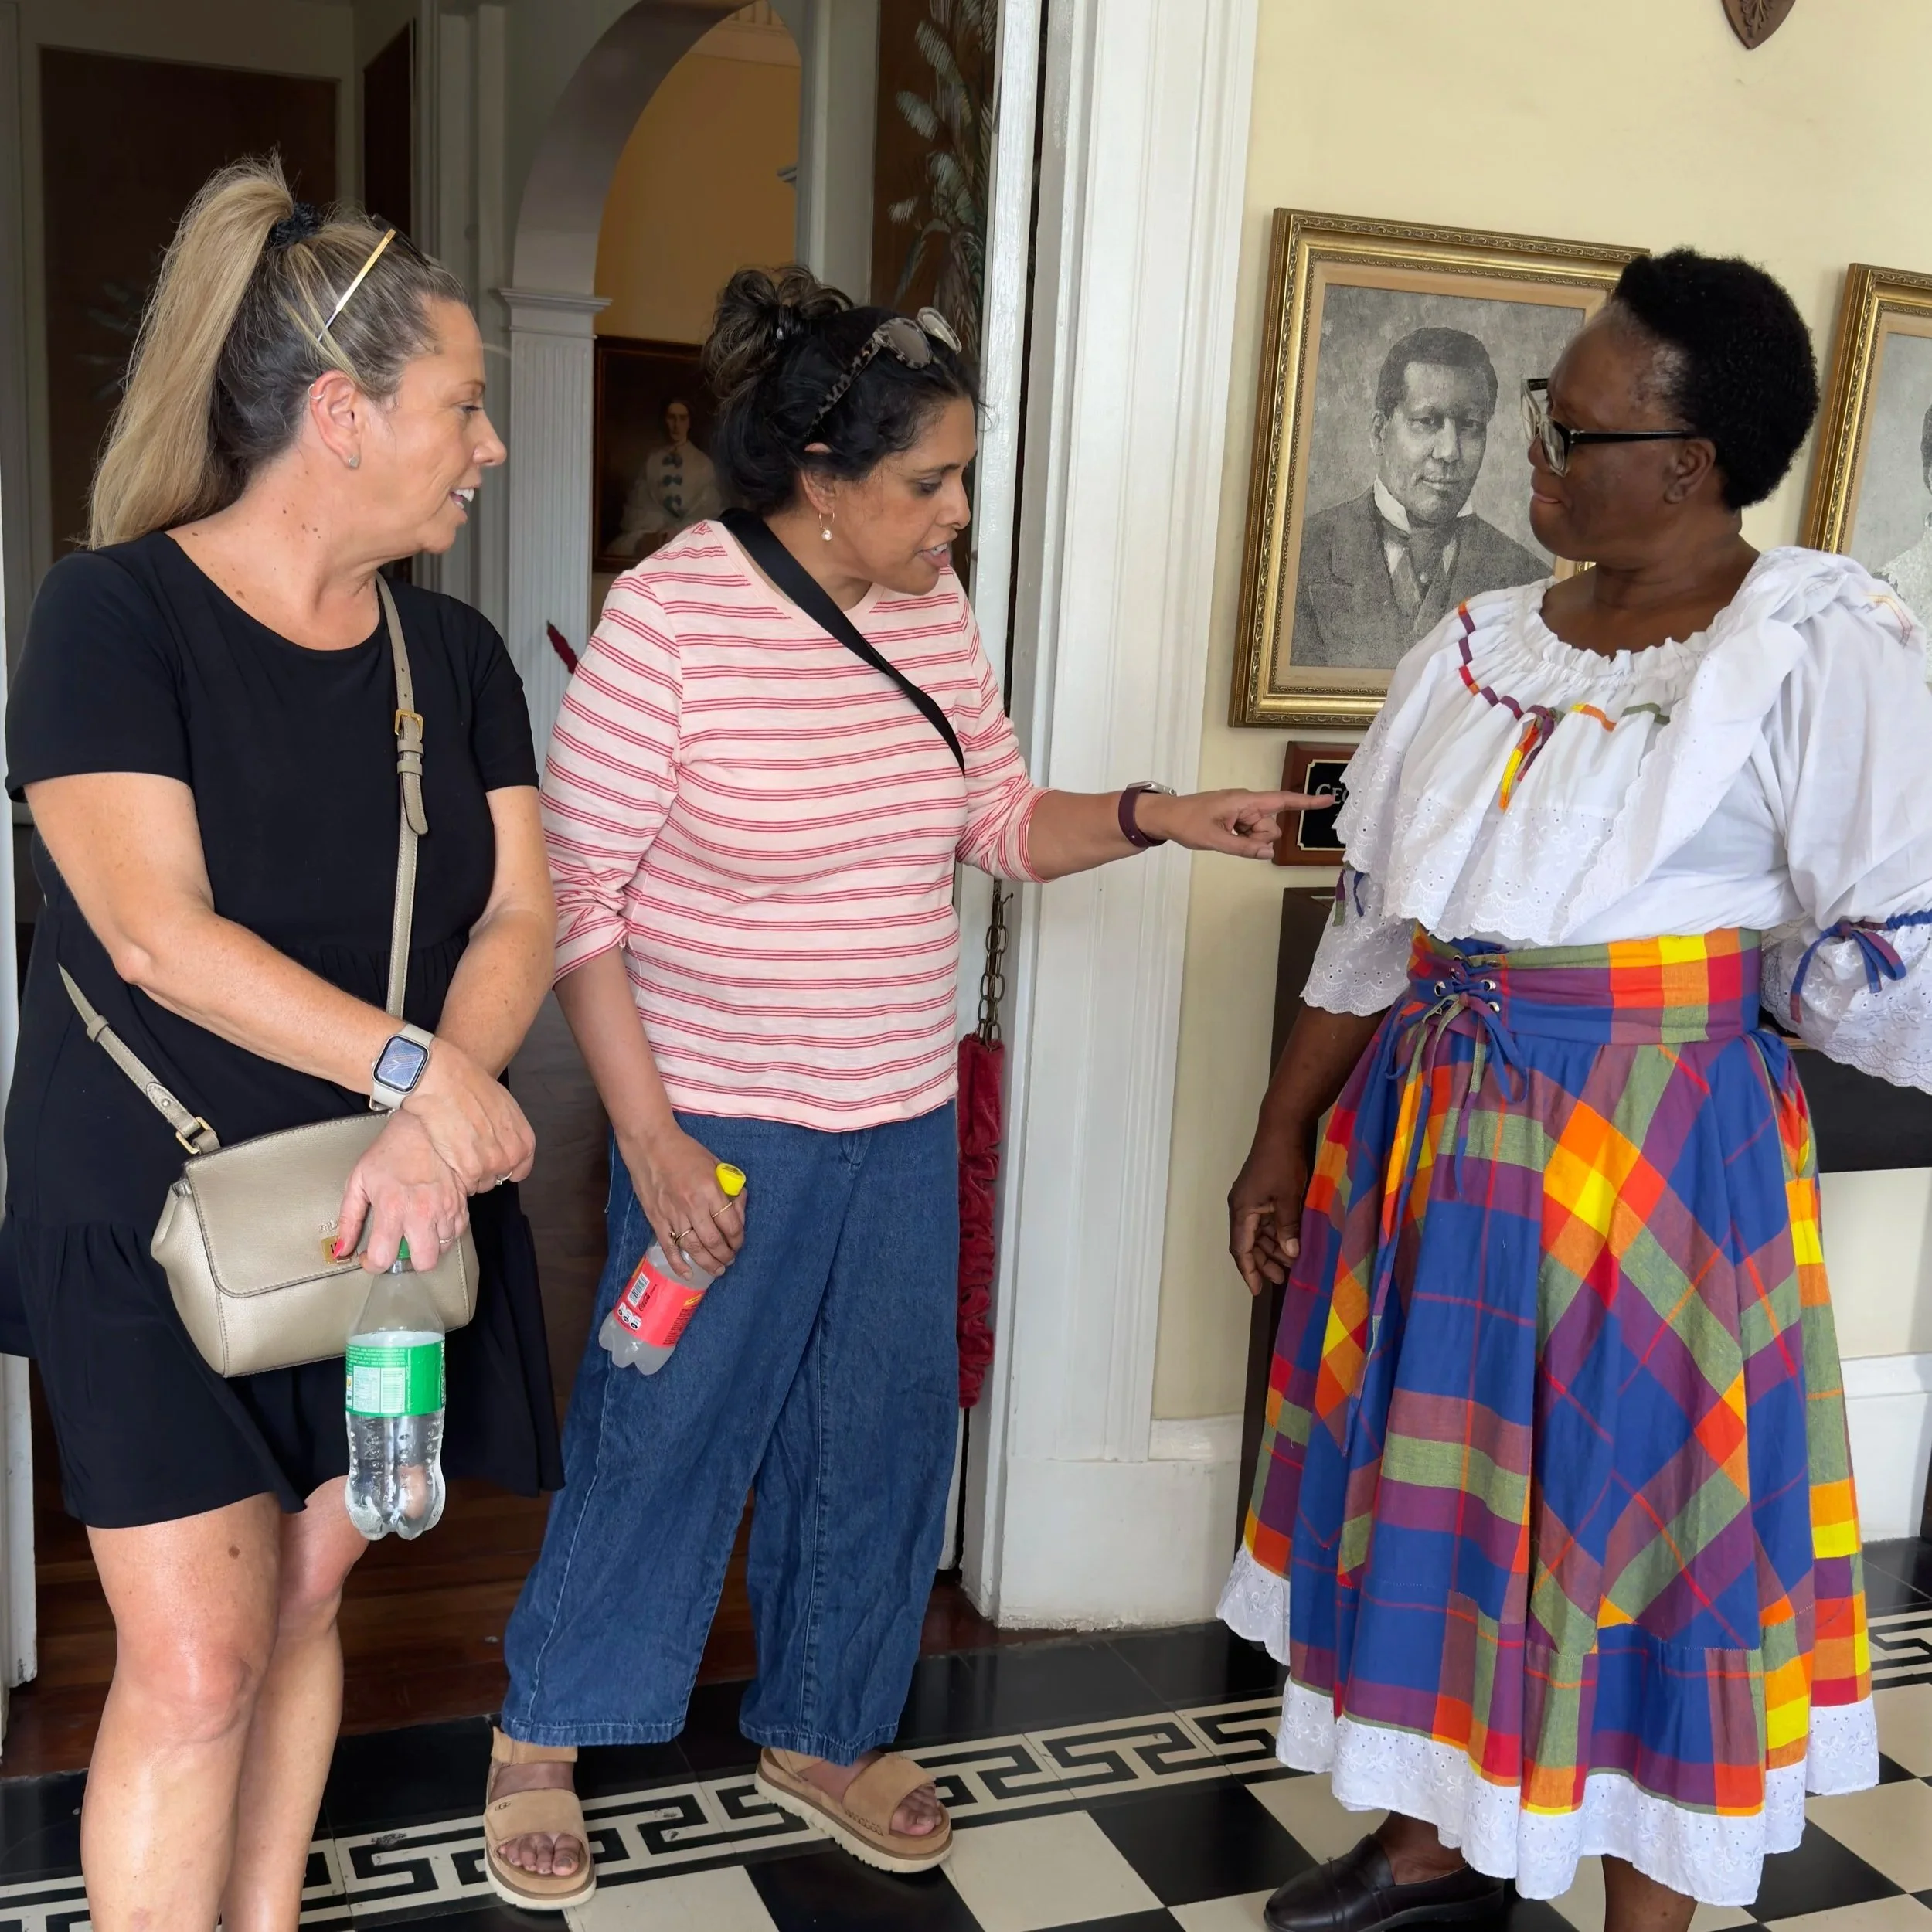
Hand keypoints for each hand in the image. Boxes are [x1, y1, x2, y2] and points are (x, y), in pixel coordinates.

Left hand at [336, 1109, 469, 1272]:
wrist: (427, 1126)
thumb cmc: (392, 1150)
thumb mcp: (359, 1180)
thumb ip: (348, 1219)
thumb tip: (341, 1248)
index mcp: (392, 1208)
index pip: (383, 1258)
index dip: (372, 1264)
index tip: (370, 1256)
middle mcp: (421, 1213)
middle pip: (423, 1263)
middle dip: (408, 1262)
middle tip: (399, 1247)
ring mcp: (445, 1209)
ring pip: (442, 1249)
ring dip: (427, 1245)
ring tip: (415, 1229)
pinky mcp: (461, 1204)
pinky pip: (456, 1234)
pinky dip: (444, 1233)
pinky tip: (431, 1221)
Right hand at [398, 1038, 535, 1194]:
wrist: (446, 1084)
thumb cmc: (472, 1088)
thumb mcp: (505, 1108)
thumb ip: (509, 1131)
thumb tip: (503, 1140)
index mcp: (524, 1142)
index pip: (520, 1171)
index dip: (503, 1166)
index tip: (491, 1161)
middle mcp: (511, 1157)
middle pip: (496, 1179)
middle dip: (483, 1169)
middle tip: (467, 1151)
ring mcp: (491, 1166)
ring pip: (479, 1184)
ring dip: (468, 1174)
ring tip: (456, 1151)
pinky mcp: (469, 1172)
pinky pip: (463, 1185)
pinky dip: (455, 1174)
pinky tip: (448, 1154)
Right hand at [616, 1121, 746, 1278]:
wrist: (650, 1145)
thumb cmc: (685, 1151)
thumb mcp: (714, 1163)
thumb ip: (728, 1186)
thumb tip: (739, 1206)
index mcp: (709, 1189)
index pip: (730, 1224)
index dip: (738, 1238)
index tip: (739, 1242)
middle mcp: (692, 1205)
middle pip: (714, 1241)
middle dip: (726, 1254)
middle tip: (730, 1259)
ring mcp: (672, 1214)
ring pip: (694, 1248)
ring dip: (708, 1262)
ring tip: (717, 1269)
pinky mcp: (656, 1219)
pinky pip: (668, 1247)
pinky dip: (678, 1263)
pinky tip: (688, 1273)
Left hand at [1138, 789, 1327, 858]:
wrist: (1165, 817)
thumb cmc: (1187, 822)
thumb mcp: (1215, 839)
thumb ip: (1243, 847)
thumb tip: (1269, 852)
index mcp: (1245, 801)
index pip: (1281, 801)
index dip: (1306, 802)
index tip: (1328, 800)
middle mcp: (1247, 804)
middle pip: (1271, 827)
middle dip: (1259, 838)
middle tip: (1231, 837)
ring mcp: (1241, 811)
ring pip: (1261, 833)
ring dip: (1248, 840)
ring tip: (1223, 836)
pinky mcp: (1236, 818)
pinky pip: (1250, 833)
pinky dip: (1242, 839)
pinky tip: (1224, 836)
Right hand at [1228, 1114, 1310, 1296]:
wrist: (1282, 1128)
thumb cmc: (1283, 1162)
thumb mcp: (1288, 1199)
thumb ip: (1288, 1229)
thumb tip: (1290, 1255)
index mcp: (1241, 1210)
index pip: (1241, 1249)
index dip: (1249, 1271)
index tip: (1257, 1291)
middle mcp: (1241, 1207)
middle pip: (1248, 1244)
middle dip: (1263, 1263)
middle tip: (1282, 1279)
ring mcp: (1251, 1200)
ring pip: (1258, 1234)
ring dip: (1272, 1250)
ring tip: (1290, 1265)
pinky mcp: (1261, 1193)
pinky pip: (1265, 1221)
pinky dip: (1277, 1234)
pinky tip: (1291, 1243)